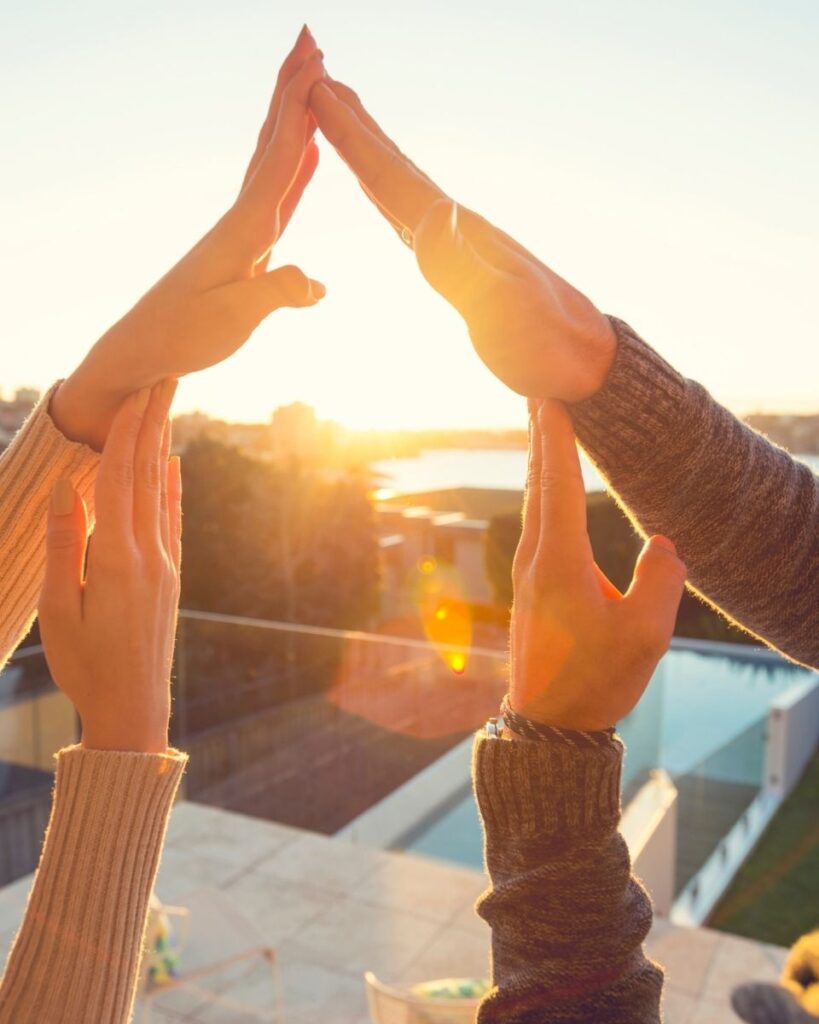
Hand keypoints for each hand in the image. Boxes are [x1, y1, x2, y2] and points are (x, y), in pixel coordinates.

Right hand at [39, 380, 180, 752]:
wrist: (133, 710)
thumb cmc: (85, 665)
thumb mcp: (59, 608)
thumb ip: (63, 544)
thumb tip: (64, 488)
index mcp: (115, 559)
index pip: (118, 481)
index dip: (124, 433)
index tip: (133, 391)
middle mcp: (148, 553)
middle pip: (148, 475)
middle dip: (152, 422)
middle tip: (163, 376)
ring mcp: (164, 564)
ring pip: (161, 492)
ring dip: (162, 444)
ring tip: (167, 406)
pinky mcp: (169, 577)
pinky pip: (171, 520)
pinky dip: (171, 488)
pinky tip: (172, 465)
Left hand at [52, 26, 326, 451]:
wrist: (146, 350)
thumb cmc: (185, 336)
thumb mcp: (234, 319)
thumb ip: (276, 293)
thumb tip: (318, 283)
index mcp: (244, 228)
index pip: (278, 158)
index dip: (300, 111)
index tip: (319, 65)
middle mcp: (243, 217)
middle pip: (272, 140)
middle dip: (293, 90)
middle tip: (313, 42)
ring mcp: (243, 229)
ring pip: (273, 159)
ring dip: (294, 119)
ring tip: (312, 84)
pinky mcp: (246, 246)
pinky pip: (277, 193)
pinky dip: (295, 168)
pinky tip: (306, 155)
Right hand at [310, 78, 616, 400]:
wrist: (583, 362)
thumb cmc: (546, 342)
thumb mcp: (504, 307)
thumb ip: (464, 264)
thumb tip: (435, 212)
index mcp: (460, 231)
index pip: (394, 177)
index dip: (353, 138)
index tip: (316, 92)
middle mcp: (458, 227)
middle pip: (396, 168)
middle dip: (356, 127)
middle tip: (318, 80)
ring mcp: (461, 243)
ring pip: (402, 187)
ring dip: (369, 154)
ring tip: (343, 123)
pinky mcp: (462, 266)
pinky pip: (410, 218)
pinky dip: (387, 196)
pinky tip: (382, 195)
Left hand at [509, 399, 685, 730]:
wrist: (547, 724)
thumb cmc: (595, 680)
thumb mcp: (644, 636)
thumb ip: (660, 581)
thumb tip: (663, 543)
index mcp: (559, 564)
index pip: (557, 486)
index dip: (555, 439)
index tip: (549, 398)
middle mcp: (535, 559)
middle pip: (537, 483)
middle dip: (539, 436)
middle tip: (538, 392)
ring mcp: (527, 573)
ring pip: (533, 502)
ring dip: (538, 460)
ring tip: (542, 425)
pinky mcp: (530, 586)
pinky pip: (535, 523)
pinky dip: (541, 491)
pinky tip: (546, 488)